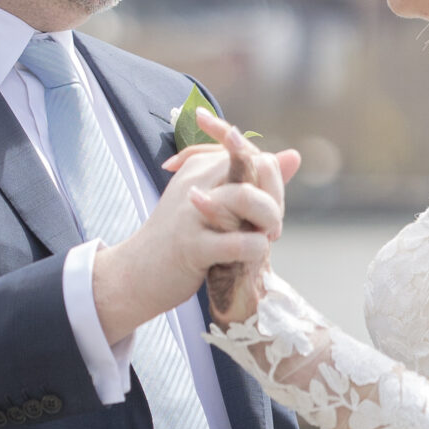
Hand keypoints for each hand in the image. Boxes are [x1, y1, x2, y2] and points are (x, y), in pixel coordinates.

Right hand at [92, 135, 283, 345]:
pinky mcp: (191, 246)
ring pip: (246, 197)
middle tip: (271, 228)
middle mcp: (197, 182)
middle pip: (255, 167)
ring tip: (265, 239)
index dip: (271, 179)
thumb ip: (253, 181)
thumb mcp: (216, 204)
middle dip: (275, 197)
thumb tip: (294, 156)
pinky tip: (251, 255)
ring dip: (268, 219)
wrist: (135, 275)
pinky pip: (237, 242)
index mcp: (202, 166)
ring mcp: (192, 213)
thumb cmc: (181, 241)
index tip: (264, 206)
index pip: (252, 153)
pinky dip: (254, 248)